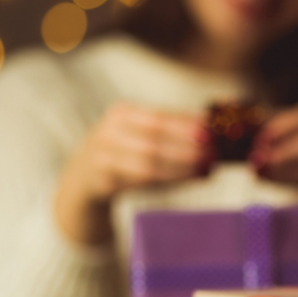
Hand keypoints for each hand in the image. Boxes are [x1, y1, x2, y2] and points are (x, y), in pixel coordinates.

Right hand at [55, 103, 210, 244]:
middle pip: (155, 136)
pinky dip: (169, 179)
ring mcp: (102, 156)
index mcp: (122, 114)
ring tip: (207, 167)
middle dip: (189, 144)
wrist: (81, 182)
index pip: (160, 116)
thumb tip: (216, 133)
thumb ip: (172, 134)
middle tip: (215, 151)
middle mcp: (109, 131)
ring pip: (148, 160)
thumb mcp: (139, 137)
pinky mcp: (101, 181)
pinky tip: (190, 179)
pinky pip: (140, 181)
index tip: (215, 129)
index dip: (189, 122)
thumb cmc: (124, 157)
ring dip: (182, 165)